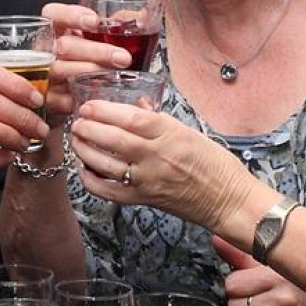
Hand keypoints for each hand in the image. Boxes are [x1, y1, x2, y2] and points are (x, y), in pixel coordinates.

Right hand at [41, 2, 130, 118]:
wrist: (68, 94)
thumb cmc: (87, 60)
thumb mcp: (97, 39)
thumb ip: (115, 27)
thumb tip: (146, 16)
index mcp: (56, 30)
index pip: (53, 14)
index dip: (71, 15)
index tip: (95, 22)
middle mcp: (46, 50)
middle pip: (64, 45)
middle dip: (96, 51)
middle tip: (123, 58)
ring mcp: (43, 74)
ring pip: (62, 70)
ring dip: (91, 72)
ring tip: (116, 75)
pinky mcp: (48, 98)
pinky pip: (60, 98)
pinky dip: (80, 95)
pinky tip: (98, 95)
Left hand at [69, 101, 256, 233]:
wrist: (229, 200)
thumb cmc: (216, 165)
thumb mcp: (191, 132)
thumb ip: (161, 119)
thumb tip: (138, 105)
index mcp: (171, 135)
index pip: (131, 117)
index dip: (105, 110)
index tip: (90, 106)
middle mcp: (157, 156)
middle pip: (113, 139)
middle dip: (88, 128)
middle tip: (78, 121)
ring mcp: (148, 180)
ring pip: (105, 164)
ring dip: (85, 151)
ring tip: (77, 141)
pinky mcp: (144, 200)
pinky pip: (109, 191)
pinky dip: (91, 180)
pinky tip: (84, 169)